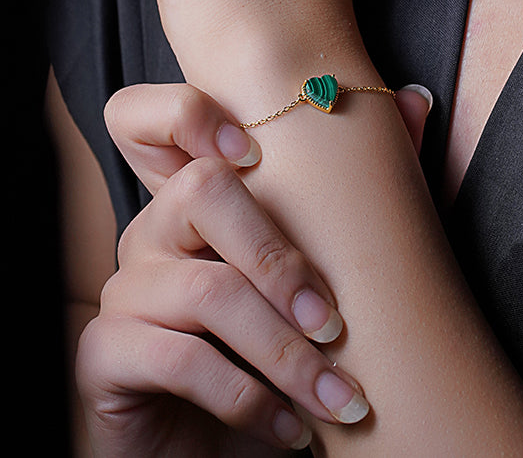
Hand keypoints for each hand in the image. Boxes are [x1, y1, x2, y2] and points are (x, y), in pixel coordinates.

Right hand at [76, 83, 432, 456]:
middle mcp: (150, 231)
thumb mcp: (317, 280)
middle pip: (199, 191)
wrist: (222, 455)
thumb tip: (418, 100)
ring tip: (336, 400)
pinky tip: (290, 429)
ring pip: (208, 291)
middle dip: (281, 258)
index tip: (259, 155)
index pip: (148, 116)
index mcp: (193, 200)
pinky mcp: (105, 355)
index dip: (190, 114)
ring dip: (285, 351)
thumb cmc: (276, 356)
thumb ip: (362, 189)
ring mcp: (123, 290)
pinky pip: (180, 360)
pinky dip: (249, 399)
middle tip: (334, 324)